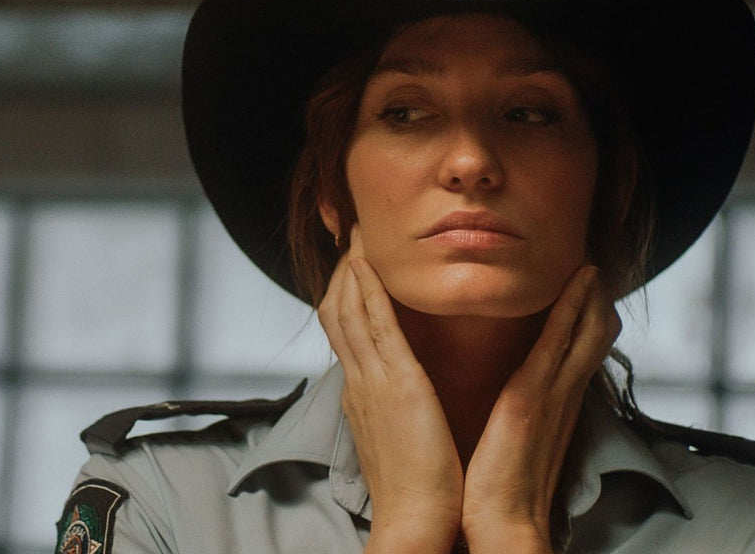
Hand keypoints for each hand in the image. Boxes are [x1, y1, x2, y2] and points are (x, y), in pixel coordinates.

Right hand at [318, 225, 462, 552]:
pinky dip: (368, 289)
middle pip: (337, 310)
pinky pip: (374, 324)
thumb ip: (393, 408)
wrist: (416, 522)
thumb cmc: (417, 488)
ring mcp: (371, 381)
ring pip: (348, 309)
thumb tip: (397, 390)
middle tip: (351, 233)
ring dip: (352, 267)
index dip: (345, 292)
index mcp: (360, 394)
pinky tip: (369, 262)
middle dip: (343, 269)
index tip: (355, 262)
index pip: (343, 330)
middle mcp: (357, 382)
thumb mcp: (397, 437)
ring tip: (359, 233)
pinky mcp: (395, 383)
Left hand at [460, 266, 620, 551]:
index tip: (583, 286)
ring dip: (589, 294)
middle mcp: (561, 395)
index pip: (579, 350)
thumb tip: (514, 401)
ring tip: (590, 261)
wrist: (500, 526)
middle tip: (592, 264)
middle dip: (596, 299)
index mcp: (553, 405)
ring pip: (585, 331)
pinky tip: (579, 281)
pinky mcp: (533, 397)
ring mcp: (551, 394)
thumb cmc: (497, 489)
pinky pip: (559, 342)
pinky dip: (571, 308)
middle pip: (593, 335)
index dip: (585, 317)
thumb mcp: (512, 441)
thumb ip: (519, 416)